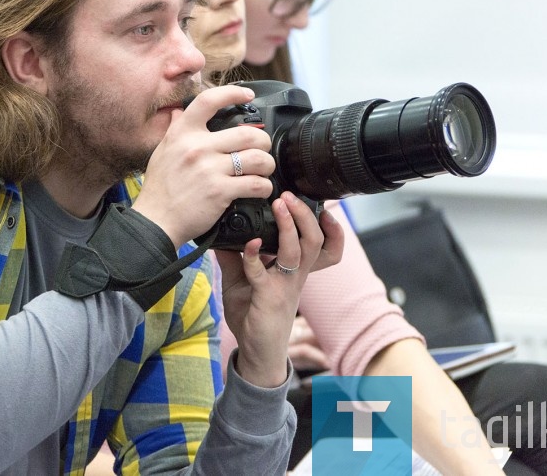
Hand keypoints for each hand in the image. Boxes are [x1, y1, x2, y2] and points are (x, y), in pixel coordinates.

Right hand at [132, 84, 274, 246]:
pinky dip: (264, 187)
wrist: (156, 220)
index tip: (247, 95)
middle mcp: (197, 147)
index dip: (233, 93)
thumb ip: (175, 129)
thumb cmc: (160, 188)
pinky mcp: (220, 191)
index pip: (209, 101)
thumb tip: (181, 110)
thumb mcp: (163, 151)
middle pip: (248, 133)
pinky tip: (259, 189)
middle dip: (263, 142)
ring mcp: (209, 169)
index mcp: (182, 133)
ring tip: (263, 170)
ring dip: (267, 165)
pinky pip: (256, 184)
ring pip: (257, 158)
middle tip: (262, 149)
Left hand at [214, 193, 343, 387]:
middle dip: (306, 215)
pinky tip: (247, 244)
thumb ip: (235, 255)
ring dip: (289, 226)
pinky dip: (253, 256)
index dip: (325, 222)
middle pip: (316, 239)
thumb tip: (221, 230)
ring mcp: (285, 285)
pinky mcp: (269, 297)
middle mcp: (295, 274)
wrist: (256, 350)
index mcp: (294, 267)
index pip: (319, 241)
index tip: (314, 199)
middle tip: (289, 195)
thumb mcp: (241, 278)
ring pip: (299, 251)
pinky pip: (263, 272)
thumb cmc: (254, 313)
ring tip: (279, 205)